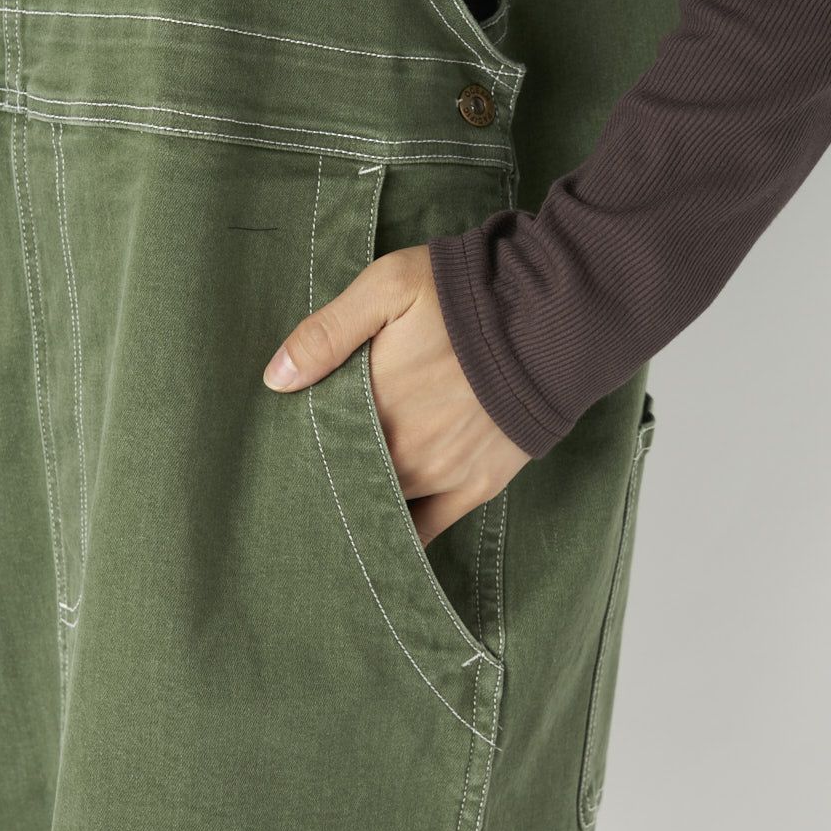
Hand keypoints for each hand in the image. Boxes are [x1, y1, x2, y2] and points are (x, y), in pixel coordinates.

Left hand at [263, 244, 529, 544]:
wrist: (554, 317)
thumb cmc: (467, 296)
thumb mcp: (389, 288)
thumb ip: (328, 332)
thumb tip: (276, 379)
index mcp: (372, 403)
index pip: (315, 444)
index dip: (294, 452)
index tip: (276, 456)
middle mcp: (402, 451)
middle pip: (343, 481)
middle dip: (321, 483)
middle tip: (295, 490)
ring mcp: (440, 475)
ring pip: (380, 509)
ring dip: (357, 507)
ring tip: (330, 515)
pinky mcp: (475, 488)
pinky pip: (426, 531)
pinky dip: (399, 539)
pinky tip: (378, 542)